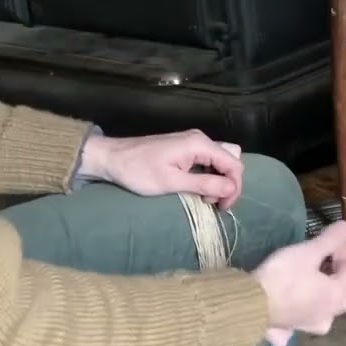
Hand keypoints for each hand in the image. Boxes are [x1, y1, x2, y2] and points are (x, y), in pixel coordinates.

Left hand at [79, 130, 243, 209]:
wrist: (111, 158)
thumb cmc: (139, 171)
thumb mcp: (172, 182)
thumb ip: (204, 184)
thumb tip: (231, 189)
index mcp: (199, 144)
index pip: (234, 164)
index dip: (234, 187)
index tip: (223, 207)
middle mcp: (200, 139)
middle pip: (231, 159)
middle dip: (229, 183)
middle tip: (214, 202)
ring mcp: (193, 142)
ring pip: (221, 159)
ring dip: (220, 180)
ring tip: (205, 197)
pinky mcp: (186, 147)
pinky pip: (209, 160)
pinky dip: (210, 175)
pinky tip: (199, 188)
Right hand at [253, 221, 345, 345]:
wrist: (249, 305)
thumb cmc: (282, 276)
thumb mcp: (307, 252)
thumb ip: (330, 239)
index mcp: (336, 295)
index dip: (343, 249)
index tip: (332, 236)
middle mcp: (328, 314)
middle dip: (342, 276)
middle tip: (329, 260)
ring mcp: (310, 325)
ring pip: (328, 311)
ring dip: (328, 295)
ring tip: (316, 280)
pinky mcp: (291, 330)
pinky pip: (303, 322)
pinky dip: (304, 314)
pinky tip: (295, 308)